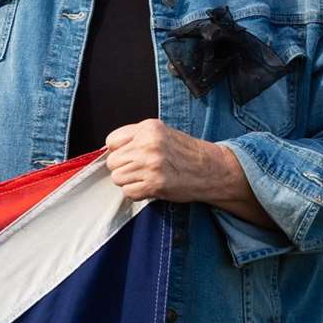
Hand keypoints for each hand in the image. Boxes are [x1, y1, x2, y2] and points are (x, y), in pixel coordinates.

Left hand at [104, 119, 247, 206]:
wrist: (212, 169)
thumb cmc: (188, 153)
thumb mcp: (162, 133)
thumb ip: (136, 137)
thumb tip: (111, 149)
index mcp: (148, 128)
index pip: (111, 141)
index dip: (118, 151)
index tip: (128, 155)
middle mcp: (148, 145)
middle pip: (113, 162)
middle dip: (123, 167)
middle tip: (140, 169)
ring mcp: (150, 165)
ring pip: (117, 178)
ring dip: (129, 181)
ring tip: (146, 177)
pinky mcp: (154, 184)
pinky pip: (128, 192)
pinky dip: (136, 193)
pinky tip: (150, 187)